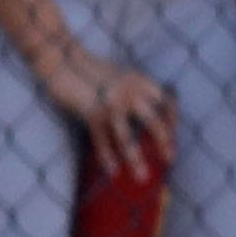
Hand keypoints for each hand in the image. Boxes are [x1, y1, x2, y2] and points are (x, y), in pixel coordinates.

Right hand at [43, 46, 176, 179]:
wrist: (61, 59)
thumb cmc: (90, 70)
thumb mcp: (121, 75)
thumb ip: (135, 90)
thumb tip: (147, 112)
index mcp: (140, 81)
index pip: (166, 103)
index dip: (172, 120)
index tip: (174, 135)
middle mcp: (130, 92)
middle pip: (154, 122)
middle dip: (164, 142)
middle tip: (170, 159)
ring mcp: (110, 103)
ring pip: (127, 137)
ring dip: (135, 159)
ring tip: (142, 177)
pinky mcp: (91, 112)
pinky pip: (102, 140)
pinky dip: (107, 157)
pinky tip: (113, 171)